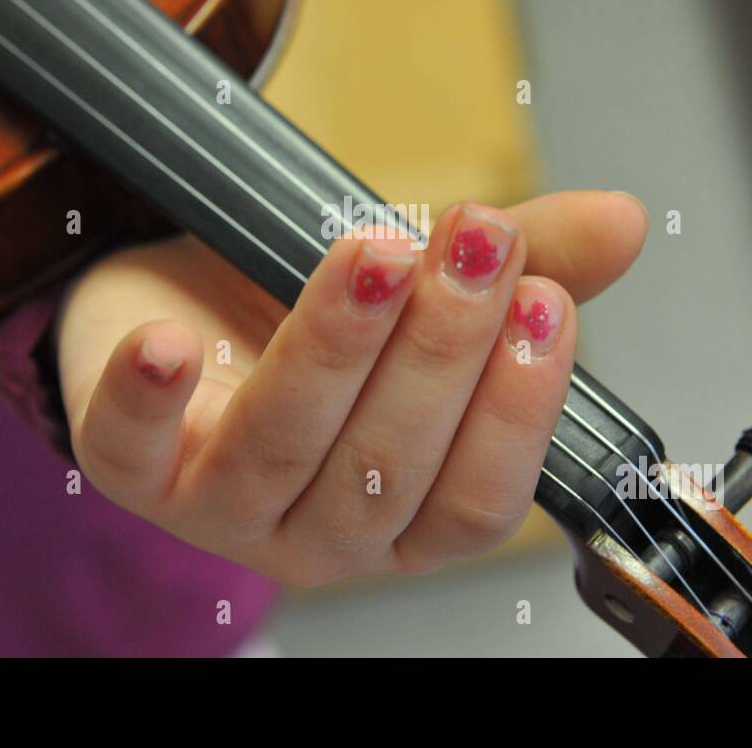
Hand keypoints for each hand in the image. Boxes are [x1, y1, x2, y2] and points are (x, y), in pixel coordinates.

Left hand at [56, 190, 647, 585]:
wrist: (182, 303)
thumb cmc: (311, 318)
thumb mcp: (423, 293)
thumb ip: (525, 262)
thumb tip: (622, 222)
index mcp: (402, 512)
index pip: (475, 501)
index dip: (516, 411)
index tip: (547, 305)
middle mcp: (317, 529)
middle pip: (386, 470)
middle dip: (440, 351)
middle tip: (476, 245)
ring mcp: (218, 504)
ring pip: (284, 445)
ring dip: (336, 345)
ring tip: (379, 254)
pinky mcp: (129, 464)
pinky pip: (130, 446)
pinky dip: (148, 397)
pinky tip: (172, 346)